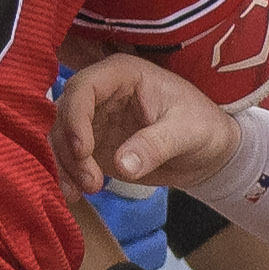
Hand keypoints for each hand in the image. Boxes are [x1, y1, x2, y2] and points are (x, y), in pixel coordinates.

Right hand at [53, 51, 243, 195]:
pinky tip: (74, 193)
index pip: (84, 87)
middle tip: (90, 181)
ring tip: (84, 191)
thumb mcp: (187, 132)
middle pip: (64, 112)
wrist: (208, 152)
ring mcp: (94, 118)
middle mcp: (102, 92)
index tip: (82, 151)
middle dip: (68, 148)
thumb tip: (121, 164)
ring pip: (59, 136)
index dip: (75, 117)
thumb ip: (155, 145)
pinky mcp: (93, 143)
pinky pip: (67, 156)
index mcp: (123, 75)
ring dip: (65, 164)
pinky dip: (66, 173)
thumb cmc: (203, 127)